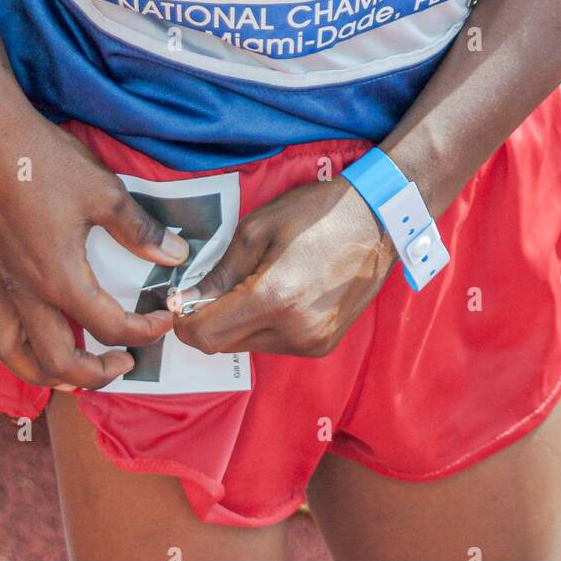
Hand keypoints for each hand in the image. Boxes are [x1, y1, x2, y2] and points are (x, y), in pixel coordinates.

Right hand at [0, 110, 189, 389]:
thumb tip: (178, 255)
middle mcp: (24, 294)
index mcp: (61, 279)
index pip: (110, 327)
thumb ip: (141, 230)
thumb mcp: (105, 193)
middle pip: (58, 361)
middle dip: (96, 374)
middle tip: (124, 364)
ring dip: (44, 374)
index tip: (164, 320)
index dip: (145, 331)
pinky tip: (14, 341)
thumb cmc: (47, 163)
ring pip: (12, 355)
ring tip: (71, 374)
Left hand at [170, 177, 395, 357]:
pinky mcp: (323, 345)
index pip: (206, 335)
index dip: (184, 322)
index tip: (182, 302)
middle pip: (224, 344)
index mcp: (274, 298)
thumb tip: (189, 299)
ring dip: (238, 323)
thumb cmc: (317, 213)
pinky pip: (276, 345)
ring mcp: (312, 342)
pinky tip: (280, 294)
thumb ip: (220, 270)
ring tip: (254, 284)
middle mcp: (293, 330)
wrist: (378, 220)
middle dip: (209, 320)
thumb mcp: (258, 228)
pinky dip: (265, 326)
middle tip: (213, 287)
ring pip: (249, 346)